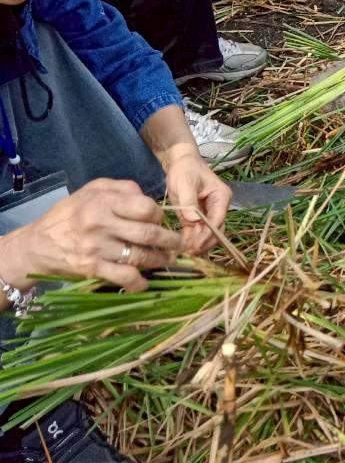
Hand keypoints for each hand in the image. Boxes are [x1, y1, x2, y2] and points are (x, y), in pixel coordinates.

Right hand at [3, 179, 182, 291]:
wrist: (37, 244)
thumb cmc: (70, 214)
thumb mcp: (93, 190)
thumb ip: (123, 188)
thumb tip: (148, 197)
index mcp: (104, 201)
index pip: (145, 207)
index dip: (160, 215)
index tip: (163, 221)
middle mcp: (101, 224)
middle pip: (148, 233)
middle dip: (170, 240)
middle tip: (180, 244)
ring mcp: (97, 248)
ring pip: (140, 255)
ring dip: (160, 260)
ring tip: (169, 260)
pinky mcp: (92, 268)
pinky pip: (123, 277)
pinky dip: (138, 282)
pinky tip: (146, 283)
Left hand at [164, 151, 230, 253]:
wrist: (180, 163)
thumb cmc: (185, 169)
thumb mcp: (186, 182)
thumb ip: (190, 201)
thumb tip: (193, 220)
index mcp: (221, 197)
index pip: (218, 219)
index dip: (208, 233)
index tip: (196, 245)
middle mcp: (218, 207)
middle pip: (216, 230)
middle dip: (204, 242)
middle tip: (189, 252)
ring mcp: (209, 213)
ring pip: (207, 234)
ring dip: (197, 244)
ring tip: (184, 253)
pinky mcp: (197, 217)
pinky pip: (196, 232)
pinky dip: (190, 240)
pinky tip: (181, 247)